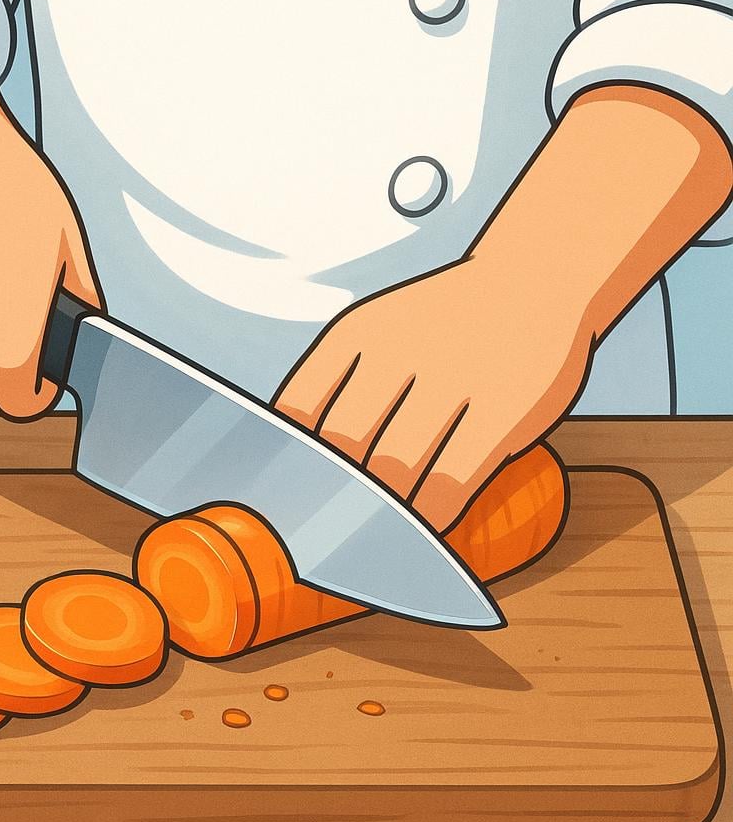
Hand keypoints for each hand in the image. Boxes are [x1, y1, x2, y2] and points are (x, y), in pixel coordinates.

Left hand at [274, 257, 592, 531]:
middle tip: (326, 537)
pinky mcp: (505, 411)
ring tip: (369, 542)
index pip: (299, 413)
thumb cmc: (442, 322)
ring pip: (395, 471)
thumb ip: (331, 384)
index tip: (285, 501)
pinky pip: (451, 483)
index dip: (288, 464)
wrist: (537, 279)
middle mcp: (398, 353)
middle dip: (331, 498)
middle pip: (344, 448)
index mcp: (355, 335)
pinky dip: (429, 517)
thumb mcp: (376, 330)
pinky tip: (420, 532)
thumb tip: (290, 460)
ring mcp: (454, 381)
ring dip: (378, 516)